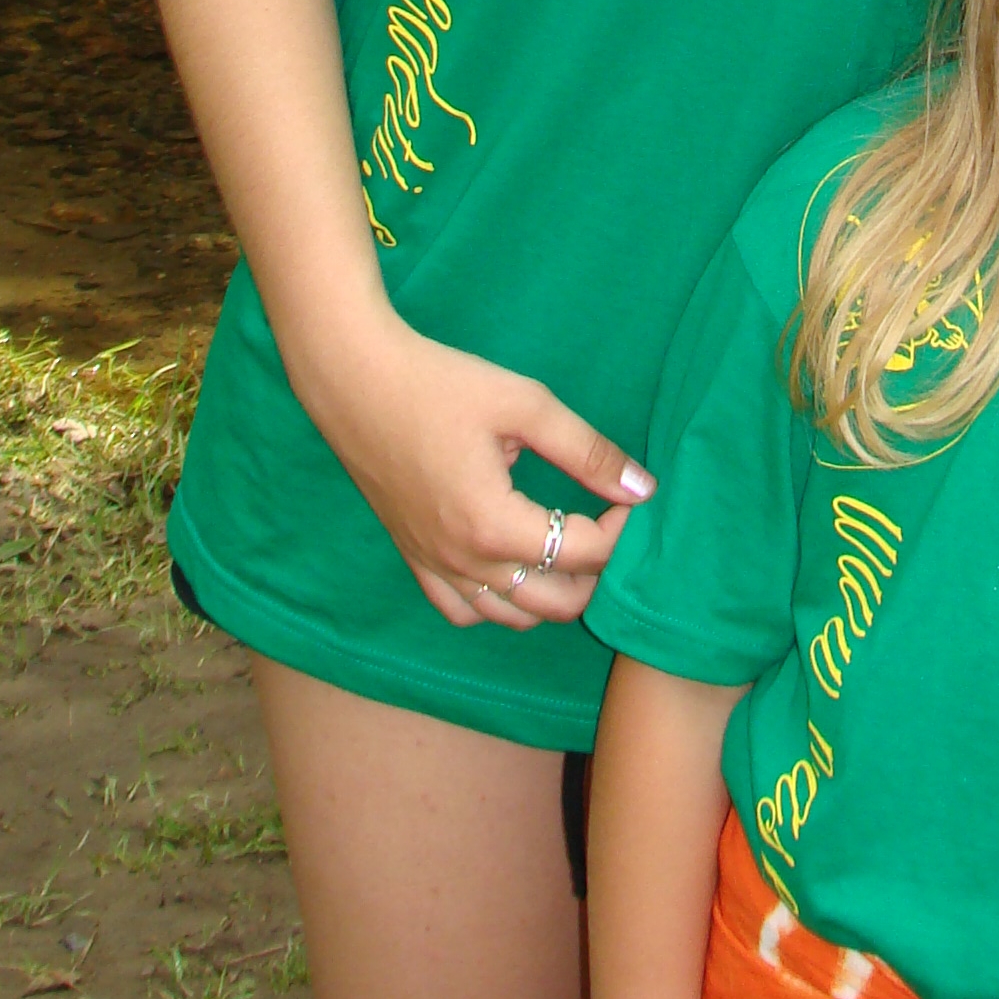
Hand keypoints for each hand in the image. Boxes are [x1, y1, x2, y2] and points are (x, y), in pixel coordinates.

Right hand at [298, 308, 652, 631]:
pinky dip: (499, 605)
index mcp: (495, 526)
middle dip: (597, 570)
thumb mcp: (525, 405)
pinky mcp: (413, 557)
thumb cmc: (441, 384)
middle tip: (608, 524)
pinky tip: (514, 569)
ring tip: (572, 548)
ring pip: (513, 617)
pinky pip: (463, 611)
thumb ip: (586, 451)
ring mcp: (435, 566)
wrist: (355, 380)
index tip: (630, 496)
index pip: (584, 553)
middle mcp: (465, 562)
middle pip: (556, 602)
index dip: (622, 529)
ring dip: (554, 593)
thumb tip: (644, 488)